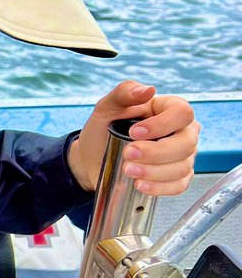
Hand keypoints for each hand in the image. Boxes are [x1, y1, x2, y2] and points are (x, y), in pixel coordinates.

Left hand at [67, 81, 198, 194]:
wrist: (91, 157)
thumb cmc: (103, 129)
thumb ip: (124, 93)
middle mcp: (181, 131)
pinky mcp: (176, 176)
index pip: (182, 113)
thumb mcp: (107, 107)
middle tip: (128, 154)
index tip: (134, 132)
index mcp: (168, 109)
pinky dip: (160, 187)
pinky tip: (140, 184)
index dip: (162, 125)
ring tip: (128, 170)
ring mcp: (182, 155)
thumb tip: (147, 90)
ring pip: (183, 166)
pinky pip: (179, 185)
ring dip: (154, 172)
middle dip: (156, 152)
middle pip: (186, 143)